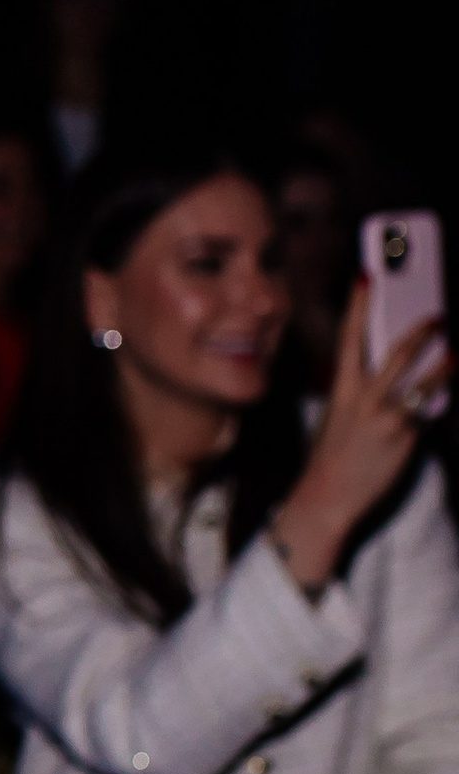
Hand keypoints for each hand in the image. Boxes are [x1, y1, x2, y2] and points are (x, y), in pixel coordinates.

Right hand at [272, 282, 447, 593]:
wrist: (327, 498)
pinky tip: (450, 393)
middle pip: (397, 352)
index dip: (358, 304)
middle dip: (420, 330)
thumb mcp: (339, 417)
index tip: (365, 276)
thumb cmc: (333, 457)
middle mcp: (363, 398)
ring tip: (455, 353)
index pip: (350, 337)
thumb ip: (361, 392)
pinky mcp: (405, 436)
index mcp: (342, 389)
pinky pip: (429, 411)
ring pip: (423, 380)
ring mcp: (385, 417)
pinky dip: (441, 401)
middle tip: (437, 316)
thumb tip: (390, 373)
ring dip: (444, 362)